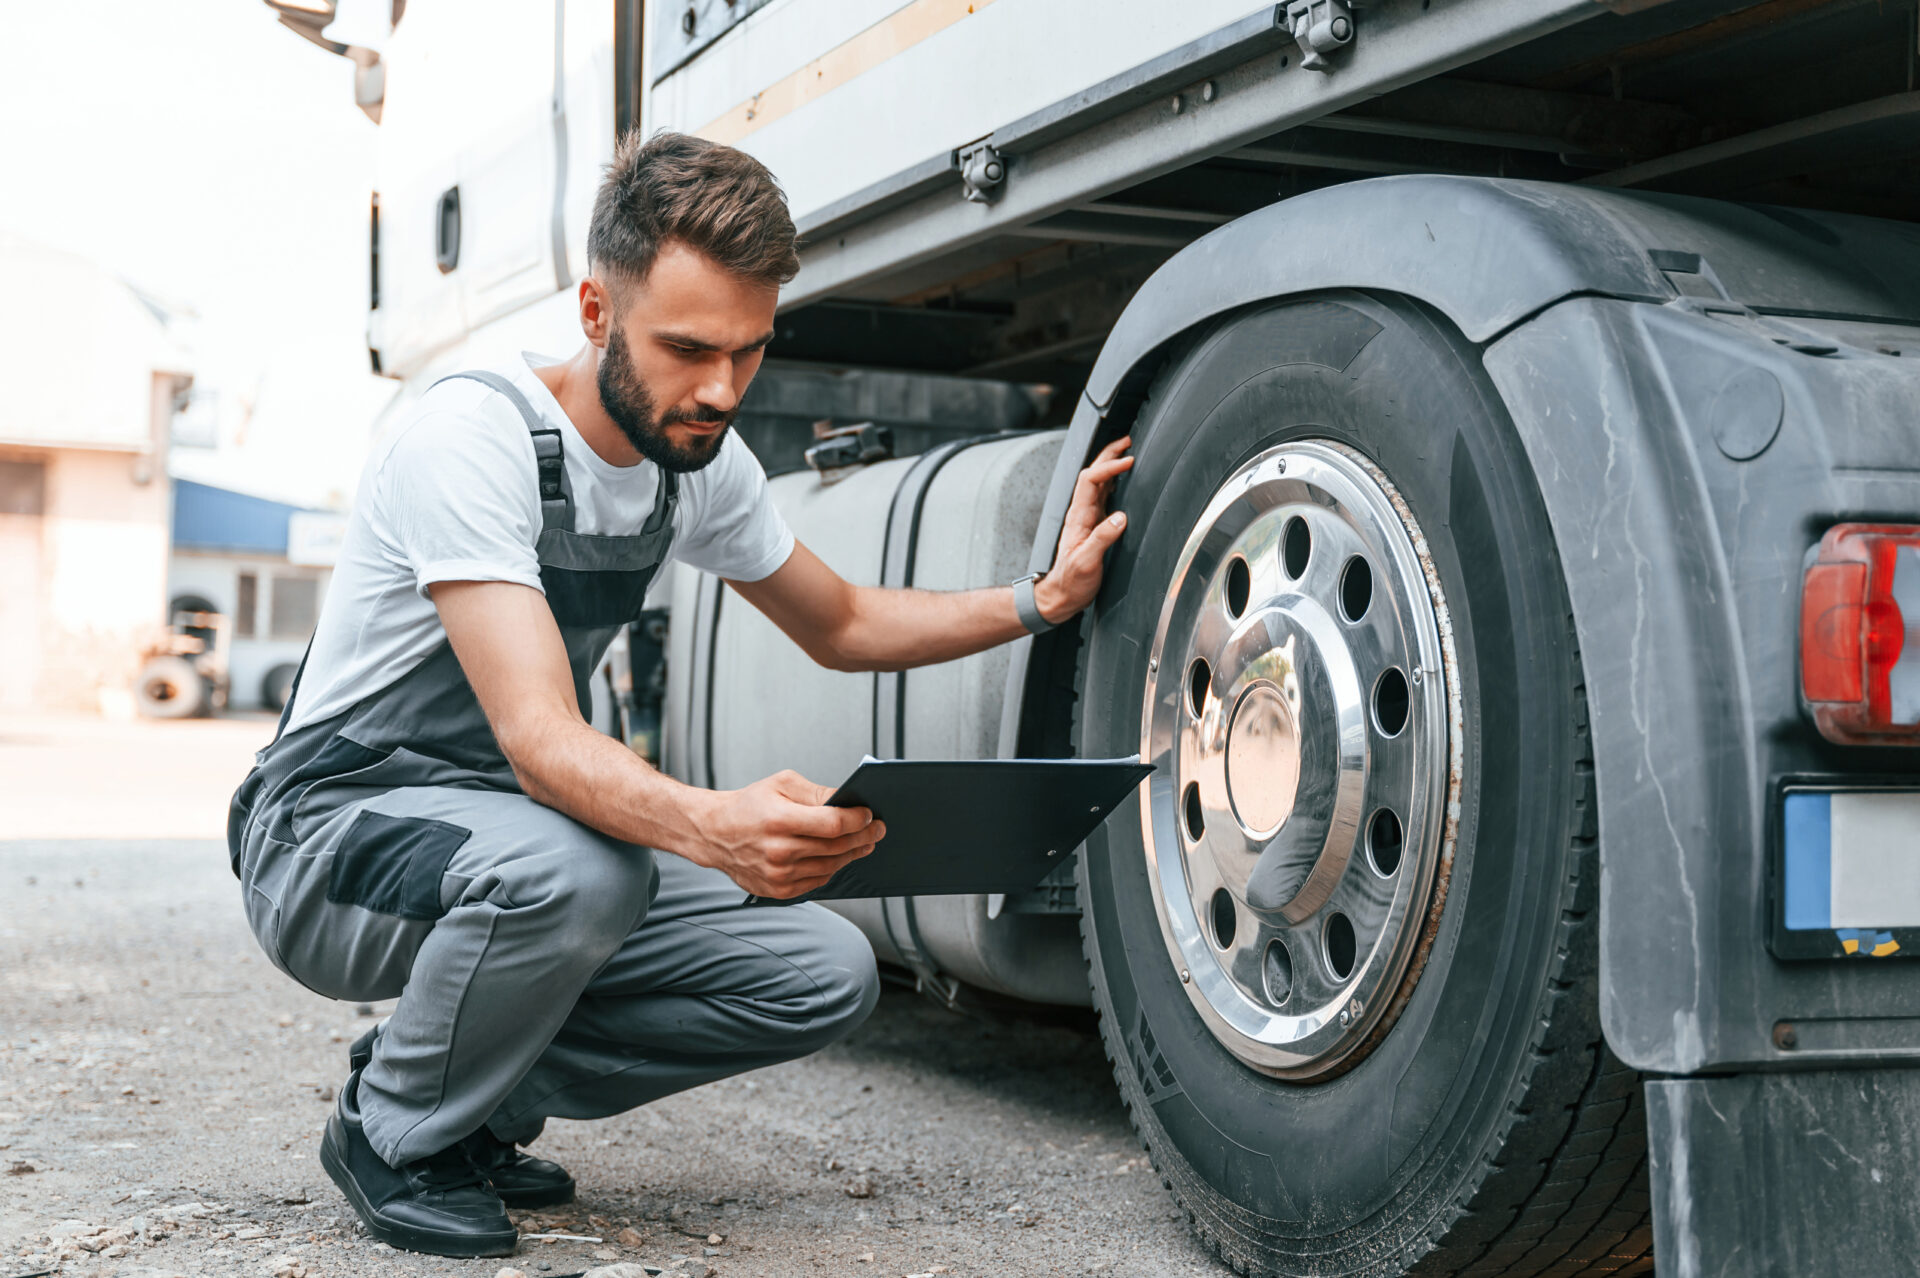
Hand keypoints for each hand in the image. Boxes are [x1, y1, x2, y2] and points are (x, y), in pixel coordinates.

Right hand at [690, 770, 883, 898]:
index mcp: (780, 821)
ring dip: (852, 854)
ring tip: (864, 843)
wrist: (715, 833)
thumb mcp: (782, 784)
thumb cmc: (750, 804)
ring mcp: (778, 875)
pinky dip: (832, 868)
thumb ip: (817, 793)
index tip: (870, 814)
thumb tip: (848, 801)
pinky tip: (839, 857)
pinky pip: (817, 881)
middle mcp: (779, 851)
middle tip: (877, 830)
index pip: (834, 824)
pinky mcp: (778, 890)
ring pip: (831, 866)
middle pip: (837, 847)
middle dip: (863, 837)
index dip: (858, 820)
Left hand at [1036, 436, 1133, 623]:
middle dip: (1109, 454)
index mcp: (1079, 517)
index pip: (1091, 479)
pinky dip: (1115, 483)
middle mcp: (1082, 513)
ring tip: (1127, 453)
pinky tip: (1124, 482)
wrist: (1060, 597)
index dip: (1109, 466)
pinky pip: (1104, 497)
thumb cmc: (1071, 582)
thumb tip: (1121, 518)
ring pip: (1099, 482)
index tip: (1129, 462)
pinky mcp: (1093, 526)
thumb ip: (1102, 539)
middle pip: (1093, 473)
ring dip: (1111, 465)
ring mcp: (1087, 519)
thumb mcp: (1086, 563)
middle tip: (1128, 441)